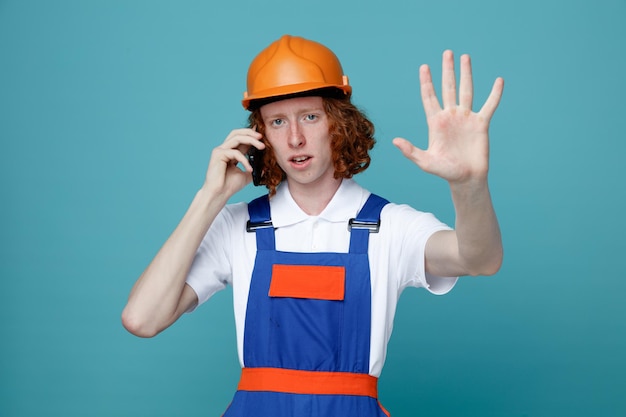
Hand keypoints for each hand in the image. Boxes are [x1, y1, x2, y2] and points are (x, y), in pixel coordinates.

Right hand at [203, 128, 264, 196]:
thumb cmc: (229, 186)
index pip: (241, 138)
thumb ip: (254, 168)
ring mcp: (220, 150)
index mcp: (230, 152)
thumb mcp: (246, 175)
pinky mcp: (218, 154)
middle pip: (237, 133)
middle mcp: (224, 149)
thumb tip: (266, 166)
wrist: (219, 194)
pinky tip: (249, 169)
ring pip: (236, 138)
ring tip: (262, 147)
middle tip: (261, 136)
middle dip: (250, 132)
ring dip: (251, 140)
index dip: (251, 134)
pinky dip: (244, 160)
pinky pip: (235, 152)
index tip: (262, 134)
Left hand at [393, 50, 503, 184]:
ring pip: (466, 91)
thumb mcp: (425, 161)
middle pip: (448, 88)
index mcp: (436, 122)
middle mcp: (450, 116)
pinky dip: (494, 94)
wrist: (466, 179)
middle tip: (447, 52)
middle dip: (447, 70)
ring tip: (465, 57)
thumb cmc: (445, 171)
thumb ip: (411, 151)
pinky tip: (498, 81)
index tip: (424, 67)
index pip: (429, 97)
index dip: (427, 82)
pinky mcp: (480, 124)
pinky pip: (489, 106)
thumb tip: (395, 141)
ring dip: (466, 74)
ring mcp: (466, 118)